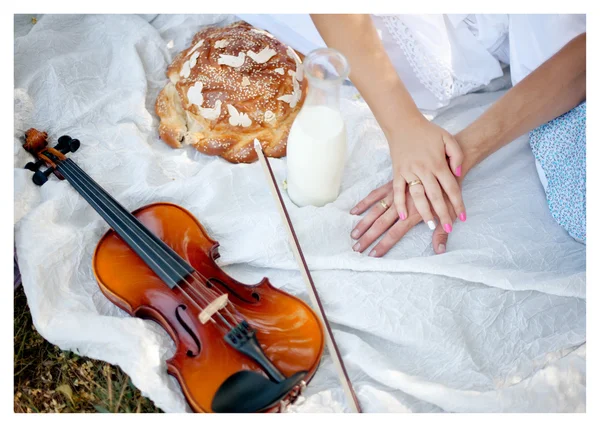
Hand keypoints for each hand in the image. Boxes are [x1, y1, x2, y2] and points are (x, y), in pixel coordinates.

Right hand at [350, 180, 458, 256]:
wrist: (446, 165)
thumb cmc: (448, 191)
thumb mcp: (448, 213)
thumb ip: (441, 233)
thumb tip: (439, 251)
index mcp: (413, 214)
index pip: (395, 233)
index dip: (383, 245)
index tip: (373, 254)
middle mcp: (401, 205)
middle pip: (381, 224)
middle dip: (368, 237)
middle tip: (356, 248)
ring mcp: (395, 194)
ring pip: (375, 211)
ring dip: (363, 223)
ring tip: (353, 234)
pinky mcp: (393, 184)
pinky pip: (376, 194)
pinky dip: (365, 203)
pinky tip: (354, 211)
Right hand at [386, 116, 466, 232]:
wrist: (404, 124)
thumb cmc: (428, 132)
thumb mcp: (448, 138)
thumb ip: (456, 156)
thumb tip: (457, 174)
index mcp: (438, 163)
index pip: (451, 188)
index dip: (458, 203)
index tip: (462, 218)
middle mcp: (424, 169)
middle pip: (436, 196)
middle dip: (443, 213)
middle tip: (448, 228)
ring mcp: (409, 171)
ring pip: (417, 196)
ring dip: (424, 212)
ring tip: (430, 225)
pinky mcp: (397, 172)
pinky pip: (397, 191)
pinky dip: (399, 204)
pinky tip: (404, 216)